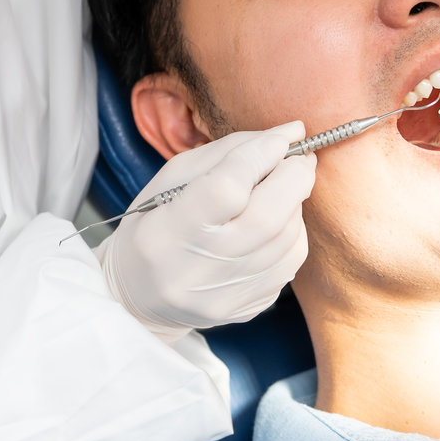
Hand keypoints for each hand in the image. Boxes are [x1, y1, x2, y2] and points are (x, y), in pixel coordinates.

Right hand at [96, 122, 314, 338]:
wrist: (141, 297)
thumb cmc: (155, 225)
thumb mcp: (172, 179)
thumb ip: (228, 152)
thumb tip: (286, 135)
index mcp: (168, 232)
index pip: (226, 188)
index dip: (261, 155)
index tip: (285, 134)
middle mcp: (199, 270)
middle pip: (267, 216)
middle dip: (294, 175)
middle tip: (298, 156)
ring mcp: (228, 295)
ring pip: (287, 236)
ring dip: (295, 201)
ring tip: (282, 186)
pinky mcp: (251, 306)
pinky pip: (291, 260)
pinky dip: (293, 230)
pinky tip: (277, 219)